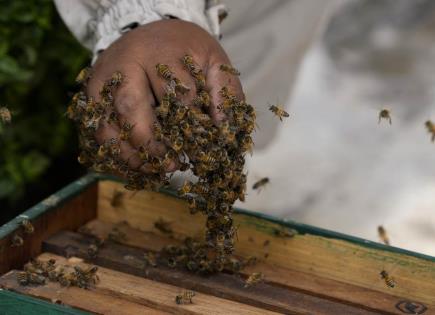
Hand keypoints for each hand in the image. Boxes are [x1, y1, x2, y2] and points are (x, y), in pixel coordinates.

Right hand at [87, 19, 243, 171]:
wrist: (152, 31)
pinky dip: (115, 151)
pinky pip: (97, 129)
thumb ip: (224, 91)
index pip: (175, 94)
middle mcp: (124, 62)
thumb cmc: (186, 50)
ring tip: (151, 169)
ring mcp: (102, 78)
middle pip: (129, 105)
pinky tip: (135, 162)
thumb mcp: (214, 60)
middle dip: (150, 142)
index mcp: (160, 51)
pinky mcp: (91, 95)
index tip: (202, 147)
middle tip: (170, 164)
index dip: (190, 126)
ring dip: (129, 154)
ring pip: (107, 122)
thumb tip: (222, 128)